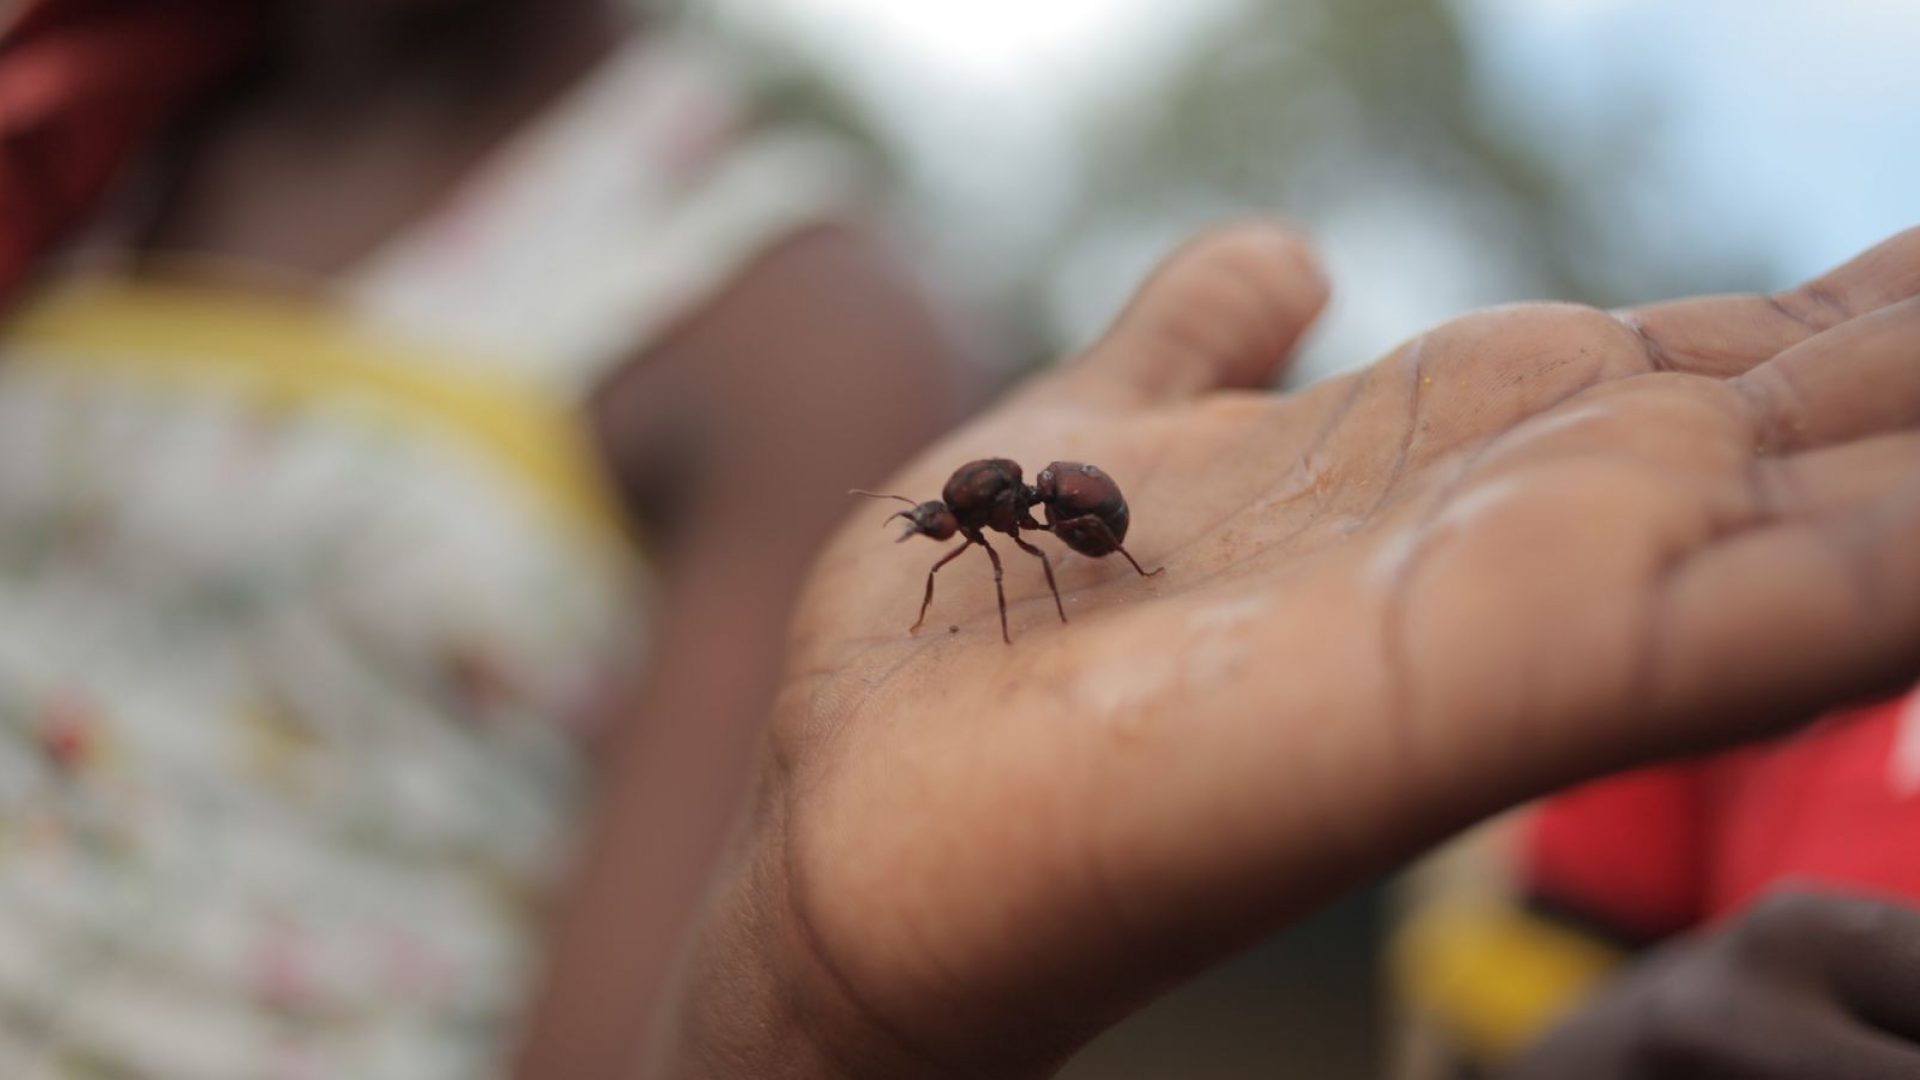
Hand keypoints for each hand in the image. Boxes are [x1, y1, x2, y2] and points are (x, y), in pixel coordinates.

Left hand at [668, 224, 1919, 1077]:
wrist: (860, 822)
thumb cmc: (966, 640)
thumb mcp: (1097, 427)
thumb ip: (1197, 336)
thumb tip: (1286, 257)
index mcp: (1450, 446)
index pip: (1718, 354)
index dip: (1864, 306)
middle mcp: (1523, 526)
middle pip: (1814, 414)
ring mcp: (1529, 608)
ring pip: (1831, 509)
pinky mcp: (1496, 689)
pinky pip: (1766, 621)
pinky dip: (1894, 572)